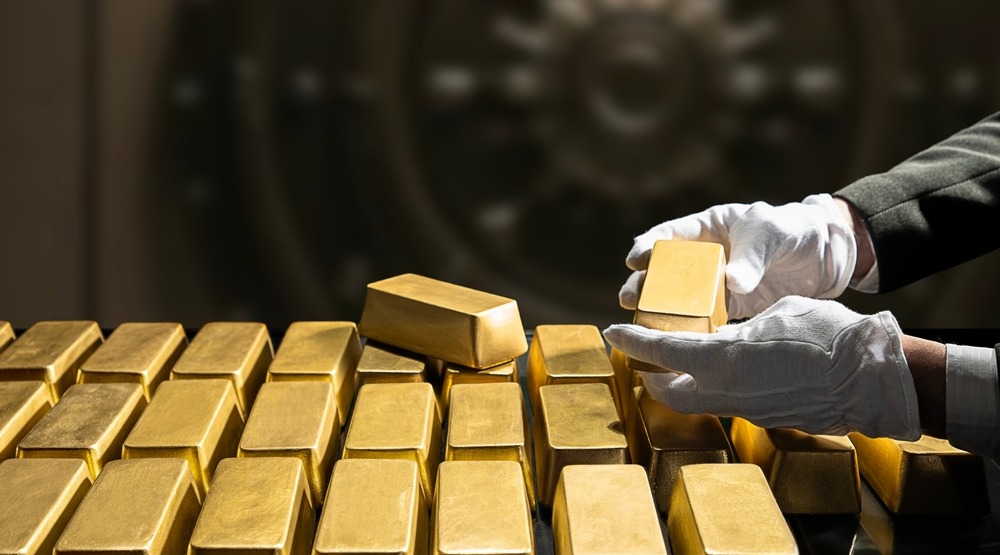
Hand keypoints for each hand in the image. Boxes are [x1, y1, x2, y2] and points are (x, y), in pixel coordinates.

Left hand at [603, 296, 920, 439]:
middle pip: (669, 393)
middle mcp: (726, 391)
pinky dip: (716, 389)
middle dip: (651, 376)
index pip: (660, 353)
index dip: (633, 343)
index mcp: (722, 359)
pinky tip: (726, 372)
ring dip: (685, 385)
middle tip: (643, 359)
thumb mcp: (773, 315)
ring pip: (699, 402)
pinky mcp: (767, 419)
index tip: (614, 332)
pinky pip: (729, 404)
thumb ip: (738, 328)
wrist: (871, 376)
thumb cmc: (825, 333)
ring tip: (682, 365)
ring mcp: (747, 411)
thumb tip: (724, 336)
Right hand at [619, 194, 857, 318]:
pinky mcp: (729, 309)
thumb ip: (752, 258)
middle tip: (629, 299)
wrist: (826, 256)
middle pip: (663, 272)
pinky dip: (689, 330)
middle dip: (642, 285)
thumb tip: (733, 283)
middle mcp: (703, 258)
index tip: (634, 260)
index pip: (668, 236)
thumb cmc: (794, 230)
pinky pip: (703, 320)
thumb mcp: (772, 234)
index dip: (647, 246)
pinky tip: (677, 342)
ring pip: (677, 299)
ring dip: (659, 312)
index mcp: (707, 229)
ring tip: (643, 324)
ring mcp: (713, 285)